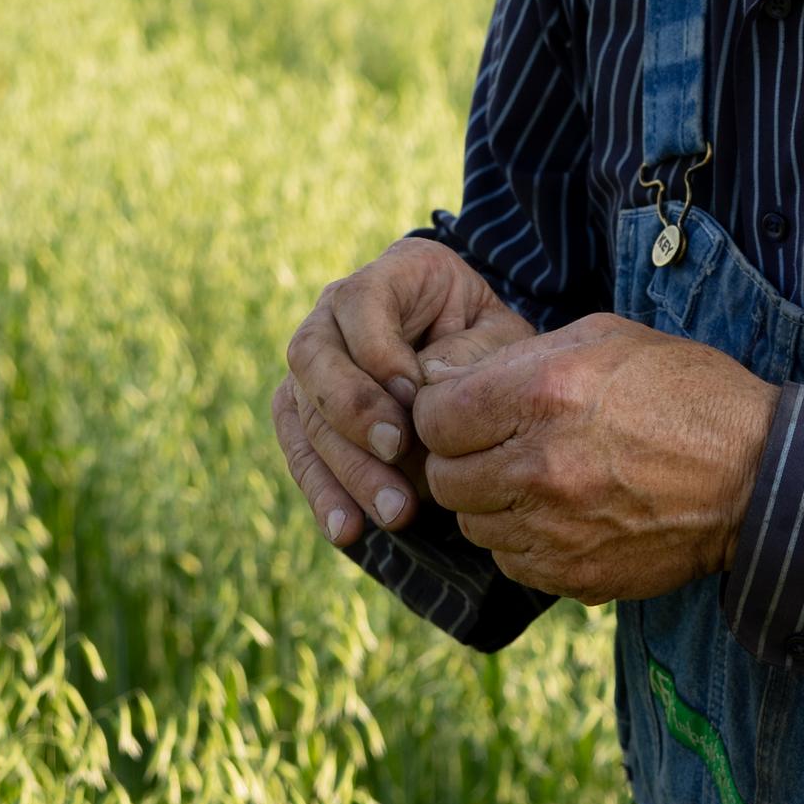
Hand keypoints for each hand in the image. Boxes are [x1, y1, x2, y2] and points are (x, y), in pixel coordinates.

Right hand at [273, 236, 534, 554]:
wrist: (484, 379)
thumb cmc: (498, 352)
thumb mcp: (502, 344)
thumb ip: (467, 357)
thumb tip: (418, 390)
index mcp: (393, 274)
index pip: (360, 301)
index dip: (377, 350)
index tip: (411, 396)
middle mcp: (337, 312)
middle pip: (315, 356)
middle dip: (353, 410)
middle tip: (397, 451)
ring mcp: (314, 365)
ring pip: (304, 412)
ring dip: (345, 467)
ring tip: (393, 512)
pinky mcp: (305, 415)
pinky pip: (301, 453)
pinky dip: (324, 494)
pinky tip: (347, 529)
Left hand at [412, 314, 777, 605]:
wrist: (756, 475)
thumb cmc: (686, 392)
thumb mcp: (606, 339)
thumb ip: (525, 358)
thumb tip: (460, 377)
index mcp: (543, 395)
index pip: (434, 416)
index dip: (442, 409)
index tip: (464, 408)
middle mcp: (539, 467)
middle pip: (445, 478)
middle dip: (460, 459)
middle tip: (495, 446)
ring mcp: (556, 530)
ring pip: (474, 526)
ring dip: (491, 504)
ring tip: (533, 479)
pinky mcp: (575, 576)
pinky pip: (512, 564)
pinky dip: (523, 542)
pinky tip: (559, 515)